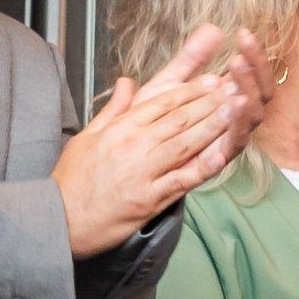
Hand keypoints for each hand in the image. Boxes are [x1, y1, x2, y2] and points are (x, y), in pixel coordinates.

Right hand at [54, 27, 253, 253]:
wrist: (59, 219)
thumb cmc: (72, 180)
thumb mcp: (87, 136)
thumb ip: (113, 109)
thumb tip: (127, 82)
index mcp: (120, 129)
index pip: (162, 103)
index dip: (190, 90)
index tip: (212, 79)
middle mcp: (134, 146)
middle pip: (179, 118)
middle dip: (210, 101)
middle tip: (235, 86)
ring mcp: (143, 172)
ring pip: (186, 143)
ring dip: (214, 124)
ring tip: (238, 109)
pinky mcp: (149, 199)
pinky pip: (183, 180)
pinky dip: (204, 166)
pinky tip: (224, 153)